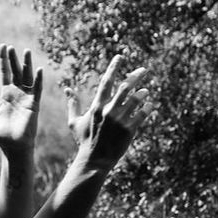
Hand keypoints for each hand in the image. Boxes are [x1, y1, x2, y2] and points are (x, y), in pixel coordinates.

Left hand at [0, 45, 42, 155]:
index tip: (2, 47)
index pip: (5, 73)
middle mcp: (17, 94)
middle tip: (11, 46)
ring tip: (26, 50)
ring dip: (27, 64)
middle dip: (13, 59)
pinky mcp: (33, 105)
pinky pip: (37, 90)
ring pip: (27, 77)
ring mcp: (26, 99)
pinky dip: (39, 80)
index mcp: (6, 95)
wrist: (12, 148)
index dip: (4, 61)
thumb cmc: (2, 137)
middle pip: (16, 72)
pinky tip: (40, 69)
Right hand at [67, 54, 152, 170]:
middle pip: (125, 87)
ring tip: (146, 91)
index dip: (114, 67)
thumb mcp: (74, 122)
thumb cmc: (84, 141)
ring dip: (142, 93)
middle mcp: (109, 111)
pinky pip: (142, 115)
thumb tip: (67, 89)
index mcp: (97, 106)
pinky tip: (150, 105)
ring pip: (136, 100)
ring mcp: (120, 121)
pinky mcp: (129, 130)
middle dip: (136, 76)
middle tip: (144, 70)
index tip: (120, 57)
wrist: (94, 161)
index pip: (107, 81)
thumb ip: (72, 104)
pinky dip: (147, 108)